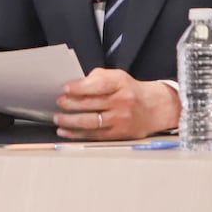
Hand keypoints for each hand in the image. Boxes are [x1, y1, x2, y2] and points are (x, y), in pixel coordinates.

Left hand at [53, 68, 179, 139]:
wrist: (154, 108)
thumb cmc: (130, 90)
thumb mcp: (117, 76)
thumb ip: (97, 78)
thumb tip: (74, 85)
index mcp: (120, 84)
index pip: (98, 85)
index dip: (79, 87)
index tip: (65, 88)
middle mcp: (122, 102)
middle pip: (91, 104)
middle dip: (70, 104)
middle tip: (58, 102)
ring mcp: (120, 120)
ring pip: (90, 122)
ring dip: (70, 121)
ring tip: (57, 118)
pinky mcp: (118, 134)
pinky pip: (94, 135)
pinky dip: (77, 134)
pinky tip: (65, 131)